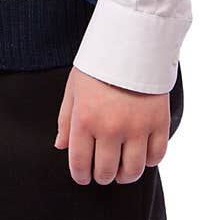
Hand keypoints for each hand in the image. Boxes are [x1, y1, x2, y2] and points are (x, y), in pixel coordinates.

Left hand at [54, 66, 169, 185]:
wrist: (132, 43)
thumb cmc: (98, 66)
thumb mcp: (74, 89)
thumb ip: (66, 120)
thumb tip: (61, 146)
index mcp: (85, 120)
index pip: (80, 164)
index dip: (81, 176)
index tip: (84, 177)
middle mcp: (110, 128)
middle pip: (106, 172)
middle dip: (102, 177)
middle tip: (103, 173)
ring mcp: (137, 127)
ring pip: (133, 170)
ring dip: (126, 175)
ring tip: (122, 171)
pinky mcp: (159, 122)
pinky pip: (157, 156)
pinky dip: (149, 161)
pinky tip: (142, 155)